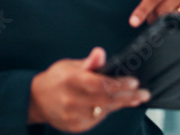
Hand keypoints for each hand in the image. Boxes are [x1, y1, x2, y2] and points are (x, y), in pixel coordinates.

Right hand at [28, 47, 149, 131]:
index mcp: (70, 80)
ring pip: (103, 111)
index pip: (99, 84)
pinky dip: (109, 111)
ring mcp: (72, 115)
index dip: (119, 84)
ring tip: (136, 98)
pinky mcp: (75, 126)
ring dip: (122, 104)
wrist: (36, 100)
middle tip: (144, 94)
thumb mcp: (70, 65)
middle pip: (105, 99)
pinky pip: (97, 120)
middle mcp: (71, 99)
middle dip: (128, 96)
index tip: (134, 82)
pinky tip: (119, 105)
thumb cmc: (57, 79)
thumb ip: (89, 62)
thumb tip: (100, 52)